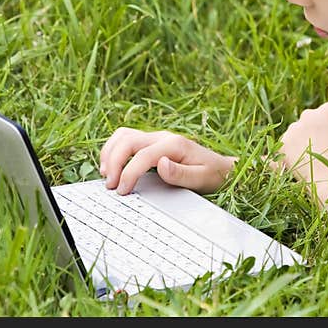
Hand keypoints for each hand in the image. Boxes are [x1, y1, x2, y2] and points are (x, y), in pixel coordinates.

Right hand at [99, 127, 236, 194]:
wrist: (222, 168)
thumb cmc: (213, 175)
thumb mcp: (202, 178)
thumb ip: (181, 174)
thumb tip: (161, 164)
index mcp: (174, 144)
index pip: (142, 155)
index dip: (128, 173)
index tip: (122, 191)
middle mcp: (163, 137)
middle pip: (127, 140)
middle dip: (113, 161)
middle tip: (110, 185)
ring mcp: (156, 138)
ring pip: (123, 136)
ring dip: (110, 153)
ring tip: (106, 175)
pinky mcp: (151, 143)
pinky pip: (126, 140)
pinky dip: (114, 151)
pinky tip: (111, 166)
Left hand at [276, 102, 327, 200]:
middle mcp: (308, 115)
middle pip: (317, 119)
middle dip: (324, 129)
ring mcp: (292, 130)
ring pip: (301, 131)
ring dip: (307, 139)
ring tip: (318, 159)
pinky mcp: (282, 146)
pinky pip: (286, 145)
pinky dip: (290, 151)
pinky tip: (295, 161)